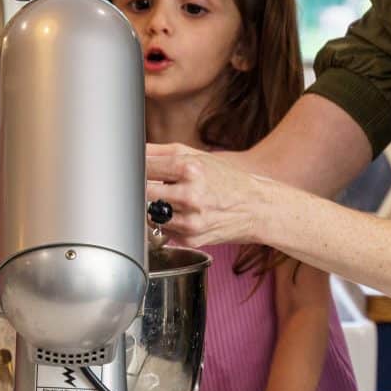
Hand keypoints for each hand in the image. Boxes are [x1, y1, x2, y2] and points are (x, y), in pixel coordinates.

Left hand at [145, 143, 274, 249]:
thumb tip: (133, 150)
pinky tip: (181, 215)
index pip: (144, 169)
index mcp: (189, 169)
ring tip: (169, 200)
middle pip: (142, 194)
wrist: (257, 207)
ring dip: (154, 208)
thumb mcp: (197, 156)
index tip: (134, 171)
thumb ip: (161, 151)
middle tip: (150, 187)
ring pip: (149, 215)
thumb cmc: (226, 179)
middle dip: (143, 190)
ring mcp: (190, 220)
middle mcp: (189, 195)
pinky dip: (167, 223)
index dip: (136, 170)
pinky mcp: (190, 239)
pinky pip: (163, 231)